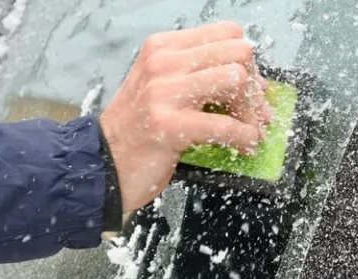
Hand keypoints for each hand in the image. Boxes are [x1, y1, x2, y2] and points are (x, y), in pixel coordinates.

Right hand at [99, 22, 270, 213]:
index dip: (248, 62)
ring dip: (251, 111)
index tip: (250, 88)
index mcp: (163, 47)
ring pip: (236, 79)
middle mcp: (163, 62)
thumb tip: (249, 82)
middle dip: (254, 86)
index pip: (227, 34)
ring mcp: (163, 92)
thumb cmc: (135, 131)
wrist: (102, 164)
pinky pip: (225, 124)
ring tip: (248, 131)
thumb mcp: (160, 88)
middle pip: (238, 52)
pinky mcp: (169, 125)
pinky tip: (243, 145)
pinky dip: (244, 137)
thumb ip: (196, 76)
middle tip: (254, 113)